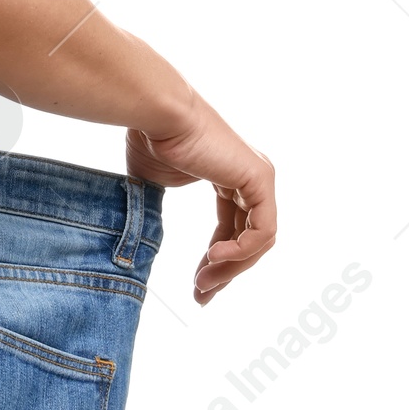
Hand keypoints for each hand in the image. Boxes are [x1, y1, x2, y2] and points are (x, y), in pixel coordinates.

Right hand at [124, 98, 274, 304]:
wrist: (157, 113)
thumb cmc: (151, 137)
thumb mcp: (152, 183)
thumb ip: (160, 207)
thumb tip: (146, 236)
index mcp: (228, 175)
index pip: (232, 227)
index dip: (215, 260)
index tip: (196, 285)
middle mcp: (249, 177)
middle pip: (247, 238)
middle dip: (224, 272)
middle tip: (201, 296)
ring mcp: (258, 178)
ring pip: (257, 241)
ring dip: (230, 268)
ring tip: (203, 283)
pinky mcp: (260, 179)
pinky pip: (262, 231)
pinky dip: (240, 252)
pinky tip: (214, 259)